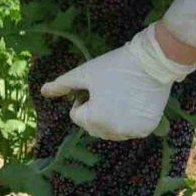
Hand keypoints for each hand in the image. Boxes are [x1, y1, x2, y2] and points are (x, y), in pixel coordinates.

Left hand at [41, 24, 195, 140]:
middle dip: (94, 112)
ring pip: (110, 130)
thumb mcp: (84, 73)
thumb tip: (43, 92)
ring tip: (120, 96)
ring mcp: (132, 132)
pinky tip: (133, 102)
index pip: (77, 116)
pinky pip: (128, 129)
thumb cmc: (114, 66)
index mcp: (95, 120)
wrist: (152, 62)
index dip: (83, 100)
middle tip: (107, 91)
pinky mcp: (147, 129)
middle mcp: (113, 131)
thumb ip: (62, 85)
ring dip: (110, 118)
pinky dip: (128, 120)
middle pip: (93, 126)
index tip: (95, 87)